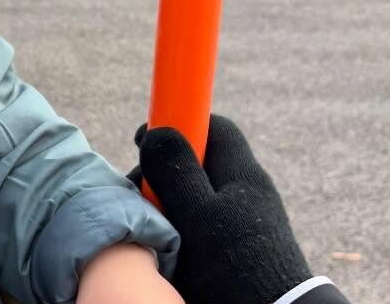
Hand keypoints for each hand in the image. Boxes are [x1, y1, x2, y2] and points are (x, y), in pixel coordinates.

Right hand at [132, 114, 311, 303]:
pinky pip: (205, 224)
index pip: (214, 126)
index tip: (145, 141)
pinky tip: (169, 246)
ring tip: (152, 224)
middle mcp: (248, 192)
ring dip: (170, 204)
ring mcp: (247, 220)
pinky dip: (183, 228)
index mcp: (243, 174)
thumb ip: (176, 171)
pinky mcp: (241, 247)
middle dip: (166, 172)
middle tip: (140, 193)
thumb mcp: (197, 215)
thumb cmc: (235, 266)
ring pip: (199, 196)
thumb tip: (156, 132)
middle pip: (201, 163)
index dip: (178, 123)